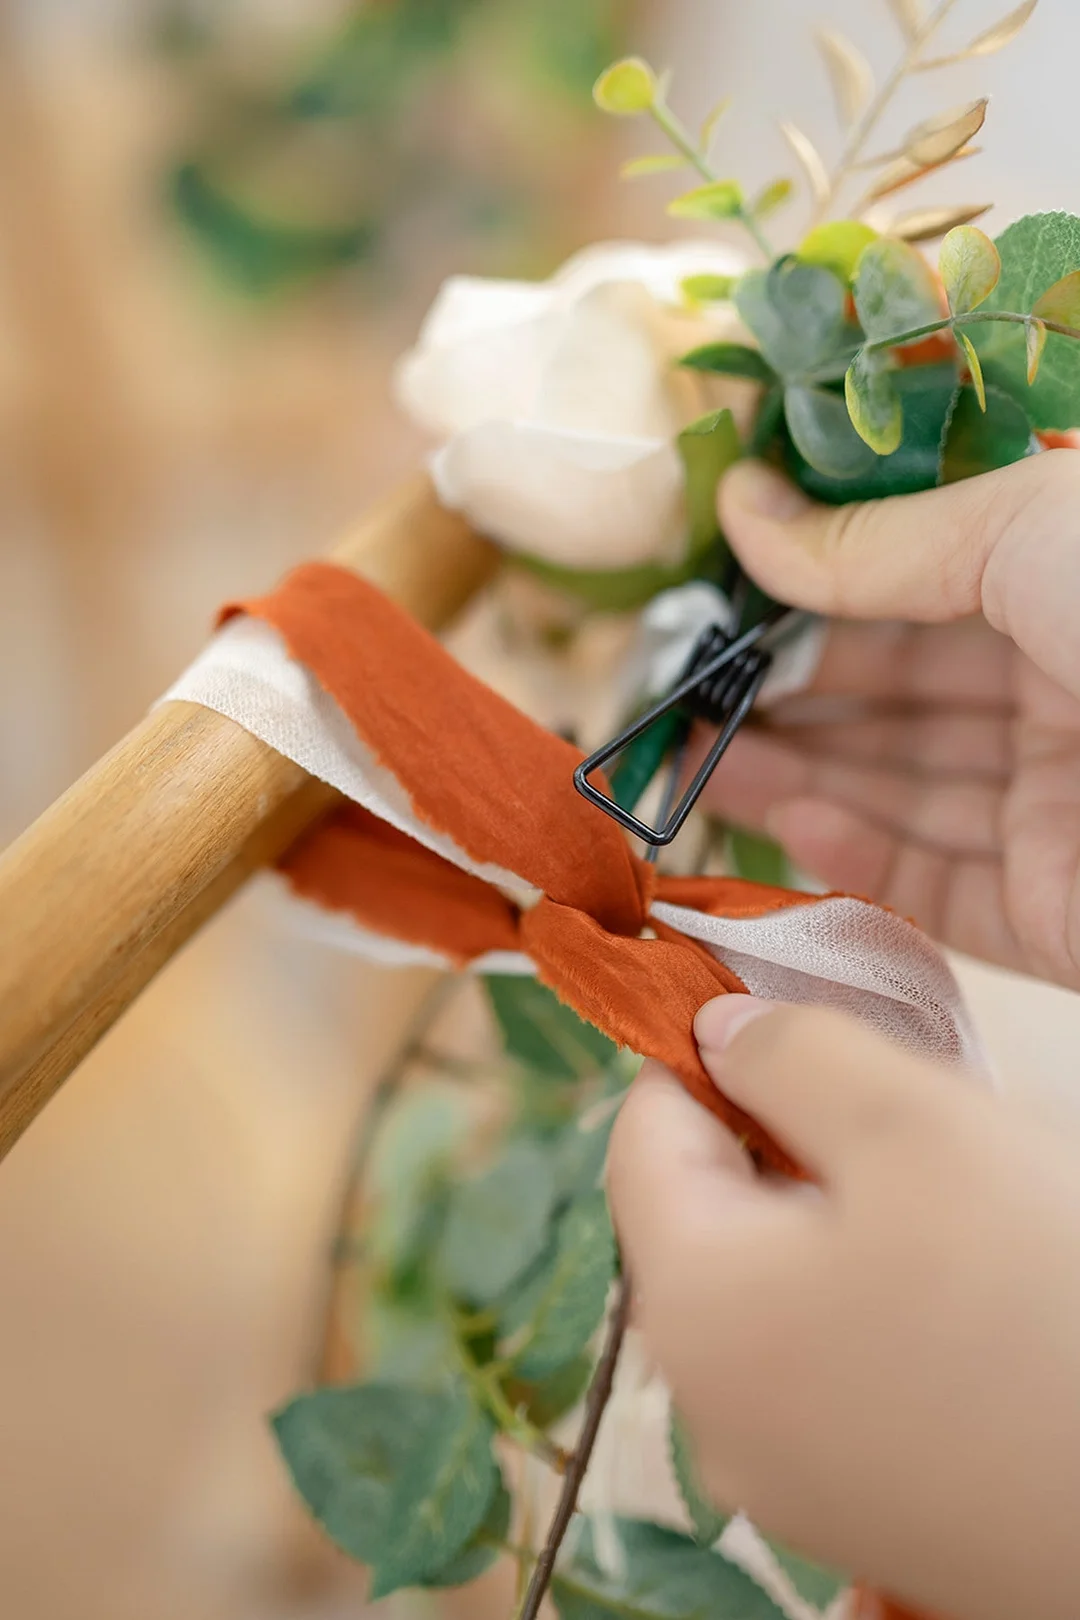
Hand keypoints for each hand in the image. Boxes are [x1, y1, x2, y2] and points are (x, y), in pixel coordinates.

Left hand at [608, 997, 1079, 1619]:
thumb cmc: (1041, 1291)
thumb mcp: (913, 1121)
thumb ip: (788, 1053)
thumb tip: (711, 1033)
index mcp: (690, 1309)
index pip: (642, 1137)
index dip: (705, 1056)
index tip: (785, 1015)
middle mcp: (707, 1410)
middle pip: (708, 1220)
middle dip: (786, 1142)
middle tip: (898, 1111)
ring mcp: (780, 1477)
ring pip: (772, 1292)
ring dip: (838, 1222)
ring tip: (949, 1200)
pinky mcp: (857, 1512)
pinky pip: (824, 1368)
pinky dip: (868, 1305)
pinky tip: (965, 1292)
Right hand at [707, 450, 1079, 986]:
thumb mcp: (1025, 529)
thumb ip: (874, 543)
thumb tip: (742, 510)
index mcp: (1075, 587)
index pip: (918, 588)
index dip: (811, 591)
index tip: (712, 595)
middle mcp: (1072, 695)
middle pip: (898, 698)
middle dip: (783, 692)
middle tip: (674, 691)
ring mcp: (1066, 810)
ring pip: (900, 793)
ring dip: (788, 773)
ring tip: (683, 756)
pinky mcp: (1057, 917)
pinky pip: (932, 888)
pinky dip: (847, 857)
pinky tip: (772, 818)